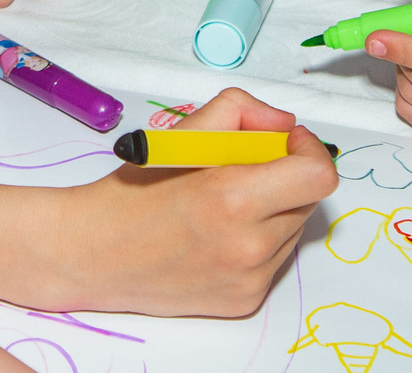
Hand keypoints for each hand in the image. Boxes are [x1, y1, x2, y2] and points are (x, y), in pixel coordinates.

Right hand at [53, 89, 336, 315]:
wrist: (93, 254)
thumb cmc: (131, 194)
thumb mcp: (179, 135)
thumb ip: (239, 111)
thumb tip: (282, 123)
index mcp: (232, 198)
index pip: (317, 176)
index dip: (309, 150)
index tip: (287, 142)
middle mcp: (248, 245)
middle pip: (306, 200)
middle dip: (285, 176)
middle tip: (243, 169)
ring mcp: (249, 279)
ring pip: (291, 231)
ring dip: (272, 210)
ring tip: (222, 205)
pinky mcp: (245, 301)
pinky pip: (273, 261)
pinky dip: (256, 241)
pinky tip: (217, 235)